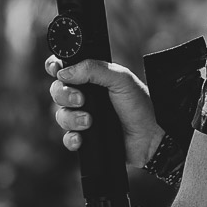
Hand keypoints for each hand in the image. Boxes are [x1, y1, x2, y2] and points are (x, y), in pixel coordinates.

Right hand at [45, 55, 162, 166]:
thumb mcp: (120, 79)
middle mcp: (85, 95)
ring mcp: (83, 116)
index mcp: (92, 77)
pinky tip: (82, 138)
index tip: (57, 71)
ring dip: (71, 118)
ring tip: (89, 121)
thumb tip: (64, 72)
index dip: (55, 67)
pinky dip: (71, 138)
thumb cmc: (140, 105)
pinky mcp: (86, 137)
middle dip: (64, 94)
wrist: (151, 137)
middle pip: (56, 90)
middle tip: (81, 100)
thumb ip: (94, 69)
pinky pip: (67, 138)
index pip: (64, 67)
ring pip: (60, 115)